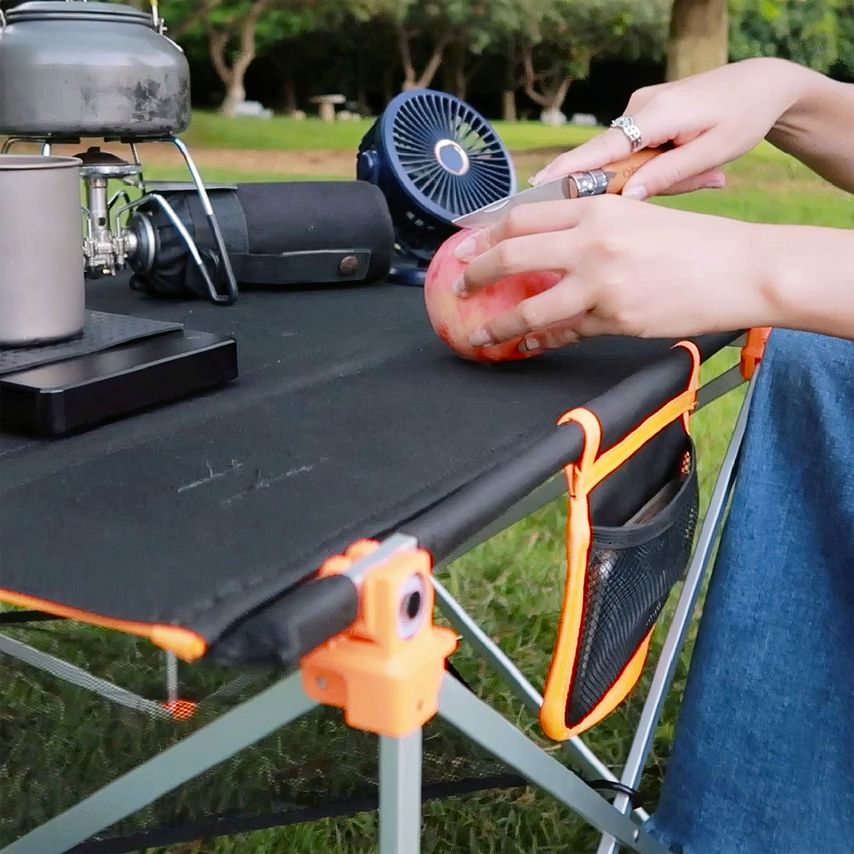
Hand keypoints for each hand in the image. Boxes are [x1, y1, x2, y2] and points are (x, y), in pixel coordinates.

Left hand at [453, 196, 772, 350]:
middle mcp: (591, 242)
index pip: (522, 217)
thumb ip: (589, 230)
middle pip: (511, 256)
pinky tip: (530, 344)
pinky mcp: (615, 320)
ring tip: (481, 334)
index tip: (464, 247)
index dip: (485, 234)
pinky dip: (544, 340)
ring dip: (499, 325)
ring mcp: (601, 284)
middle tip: (459, 288)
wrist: (741, 269)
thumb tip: (545, 248)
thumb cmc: (693, 241)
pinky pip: (567, 333)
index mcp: (596, 208)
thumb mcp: (636, 217)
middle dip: (474, 275)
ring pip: (531, 309)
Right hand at [531, 58, 809, 199]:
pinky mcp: (644, 115)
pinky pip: (636, 150)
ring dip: (655, 175)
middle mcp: (639, 107)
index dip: (568, 171)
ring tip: (708, 170)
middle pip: (612, 159)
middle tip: (700, 179)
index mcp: (656, 114)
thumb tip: (626, 198)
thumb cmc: (743, 118)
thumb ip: (668, 176)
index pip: (600, 148)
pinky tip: (694, 161)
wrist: (762, 83)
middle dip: (636, 183)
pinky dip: (657, 164)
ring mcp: (639, 109)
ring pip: (627, 158)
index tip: (537, 189)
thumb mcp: (714, 153)